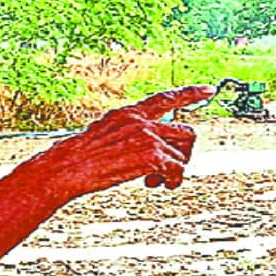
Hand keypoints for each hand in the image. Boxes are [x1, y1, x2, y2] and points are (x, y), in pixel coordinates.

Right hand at [30, 85, 211, 198]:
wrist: (66, 167)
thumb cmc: (77, 158)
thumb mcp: (102, 135)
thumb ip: (126, 134)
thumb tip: (141, 147)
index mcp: (129, 113)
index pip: (166, 98)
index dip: (191, 94)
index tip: (209, 90)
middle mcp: (141, 120)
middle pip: (185, 131)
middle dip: (182, 152)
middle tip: (168, 168)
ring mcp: (148, 136)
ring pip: (184, 151)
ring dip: (175, 168)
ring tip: (157, 180)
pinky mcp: (151, 155)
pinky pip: (177, 170)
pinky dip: (171, 181)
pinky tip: (155, 185)